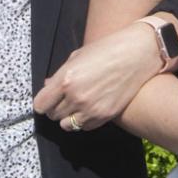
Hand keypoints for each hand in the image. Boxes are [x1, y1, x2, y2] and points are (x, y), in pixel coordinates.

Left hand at [34, 17, 170, 132]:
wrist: (137, 54)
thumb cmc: (106, 50)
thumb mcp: (78, 57)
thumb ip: (60, 74)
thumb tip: (47, 87)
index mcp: (66, 79)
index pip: (40, 105)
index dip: (43, 102)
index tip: (48, 99)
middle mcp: (75, 96)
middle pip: (53, 115)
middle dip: (56, 108)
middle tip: (65, 99)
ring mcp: (90, 109)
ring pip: (67, 125)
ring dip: (69, 117)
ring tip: (77, 106)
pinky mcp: (105, 116)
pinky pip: (84, 127)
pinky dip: (84, 120)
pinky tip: (90, 108)